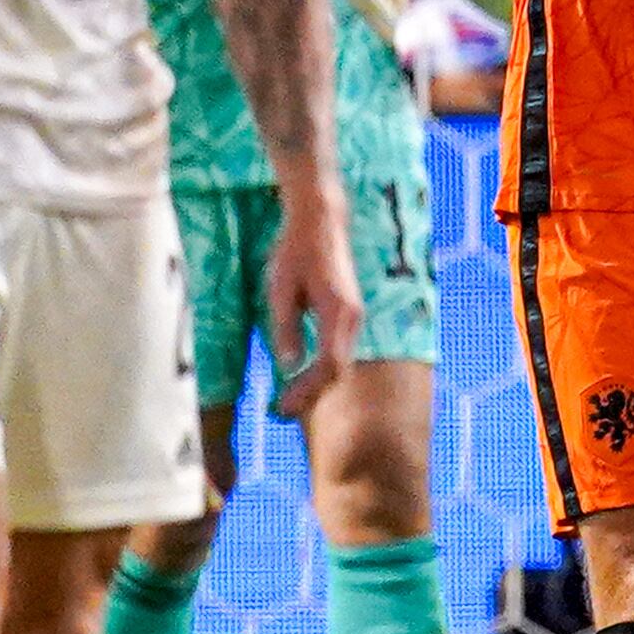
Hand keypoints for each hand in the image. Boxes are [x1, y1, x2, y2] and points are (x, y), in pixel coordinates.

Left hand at [263, 181, 362, 420]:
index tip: (282, 407)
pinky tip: (300, 376)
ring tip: (288, 399)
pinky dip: (321, 370)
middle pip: (338, 371)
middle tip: (281, 412)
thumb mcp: (280, 289)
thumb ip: (285, 327)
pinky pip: (338, 352)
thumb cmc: (296, 251)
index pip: (329, 365)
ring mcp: (353, 318)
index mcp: (338, 313)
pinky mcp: (347, 316)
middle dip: (311, 395)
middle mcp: (352, 319)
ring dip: (316, 385)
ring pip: (340, 363)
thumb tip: (287, 365)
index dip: (307, 390)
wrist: (321, 221)